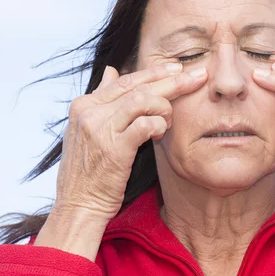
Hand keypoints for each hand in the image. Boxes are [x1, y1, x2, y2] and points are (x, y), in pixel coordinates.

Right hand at [52, 63, 207, 221]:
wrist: (78, 206)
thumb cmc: (87, 171)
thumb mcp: (85, 130)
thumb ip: (101, 100)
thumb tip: (112, 70)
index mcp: (84, 104)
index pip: (125, 80)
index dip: (154, 73)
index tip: (177, 69)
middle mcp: (90, 111)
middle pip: (138, 86)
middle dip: (172, 80)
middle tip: (197, 76)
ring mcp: (100, 129)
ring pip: (144, 100)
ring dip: (165, 107)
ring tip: (169, 120)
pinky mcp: (115, 148)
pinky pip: (146, 124)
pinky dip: (159, 125)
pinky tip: (160, 133)